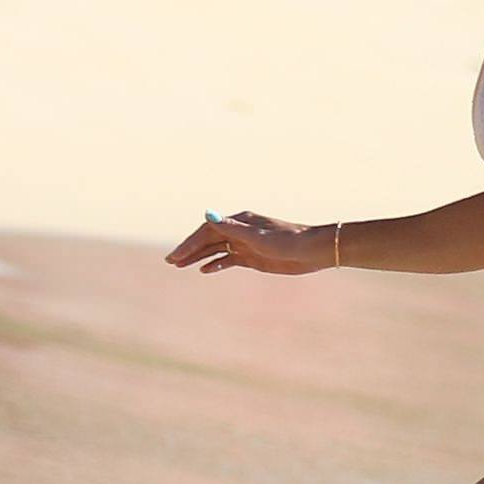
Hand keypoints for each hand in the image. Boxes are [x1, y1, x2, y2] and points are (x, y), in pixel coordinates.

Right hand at [165, 211, 332, 275]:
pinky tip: (204, 270)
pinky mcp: (254, 257)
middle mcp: (240, 231)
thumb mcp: (259, 236)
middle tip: (170, 261)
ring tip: (180, 266)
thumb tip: (208, 214)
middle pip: (208, 240)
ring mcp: (246, 244)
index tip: (176, 256)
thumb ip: (232, 228)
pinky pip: (230, 259)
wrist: (313, 251)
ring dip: (198, 257)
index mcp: (239, 222)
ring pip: (216, 250)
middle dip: (188, 250)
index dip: (189, 243)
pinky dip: (216, 264)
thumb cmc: (289, 241)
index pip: (207, 231)